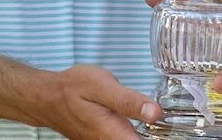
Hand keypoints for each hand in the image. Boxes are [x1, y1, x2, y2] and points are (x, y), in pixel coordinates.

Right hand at [34, 63, 160, 139]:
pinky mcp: (102, 138)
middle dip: (156, 135)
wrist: (47, 96)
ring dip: (148, 133)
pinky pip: (123, 138)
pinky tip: (145, 120)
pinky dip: (135, 132)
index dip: (160, 138)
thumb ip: (129, 101)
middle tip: (170, 124)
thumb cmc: (72, 88)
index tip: (173, 131)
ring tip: (159, 120)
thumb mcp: (103, 86)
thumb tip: (155, 112)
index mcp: (112, 132)